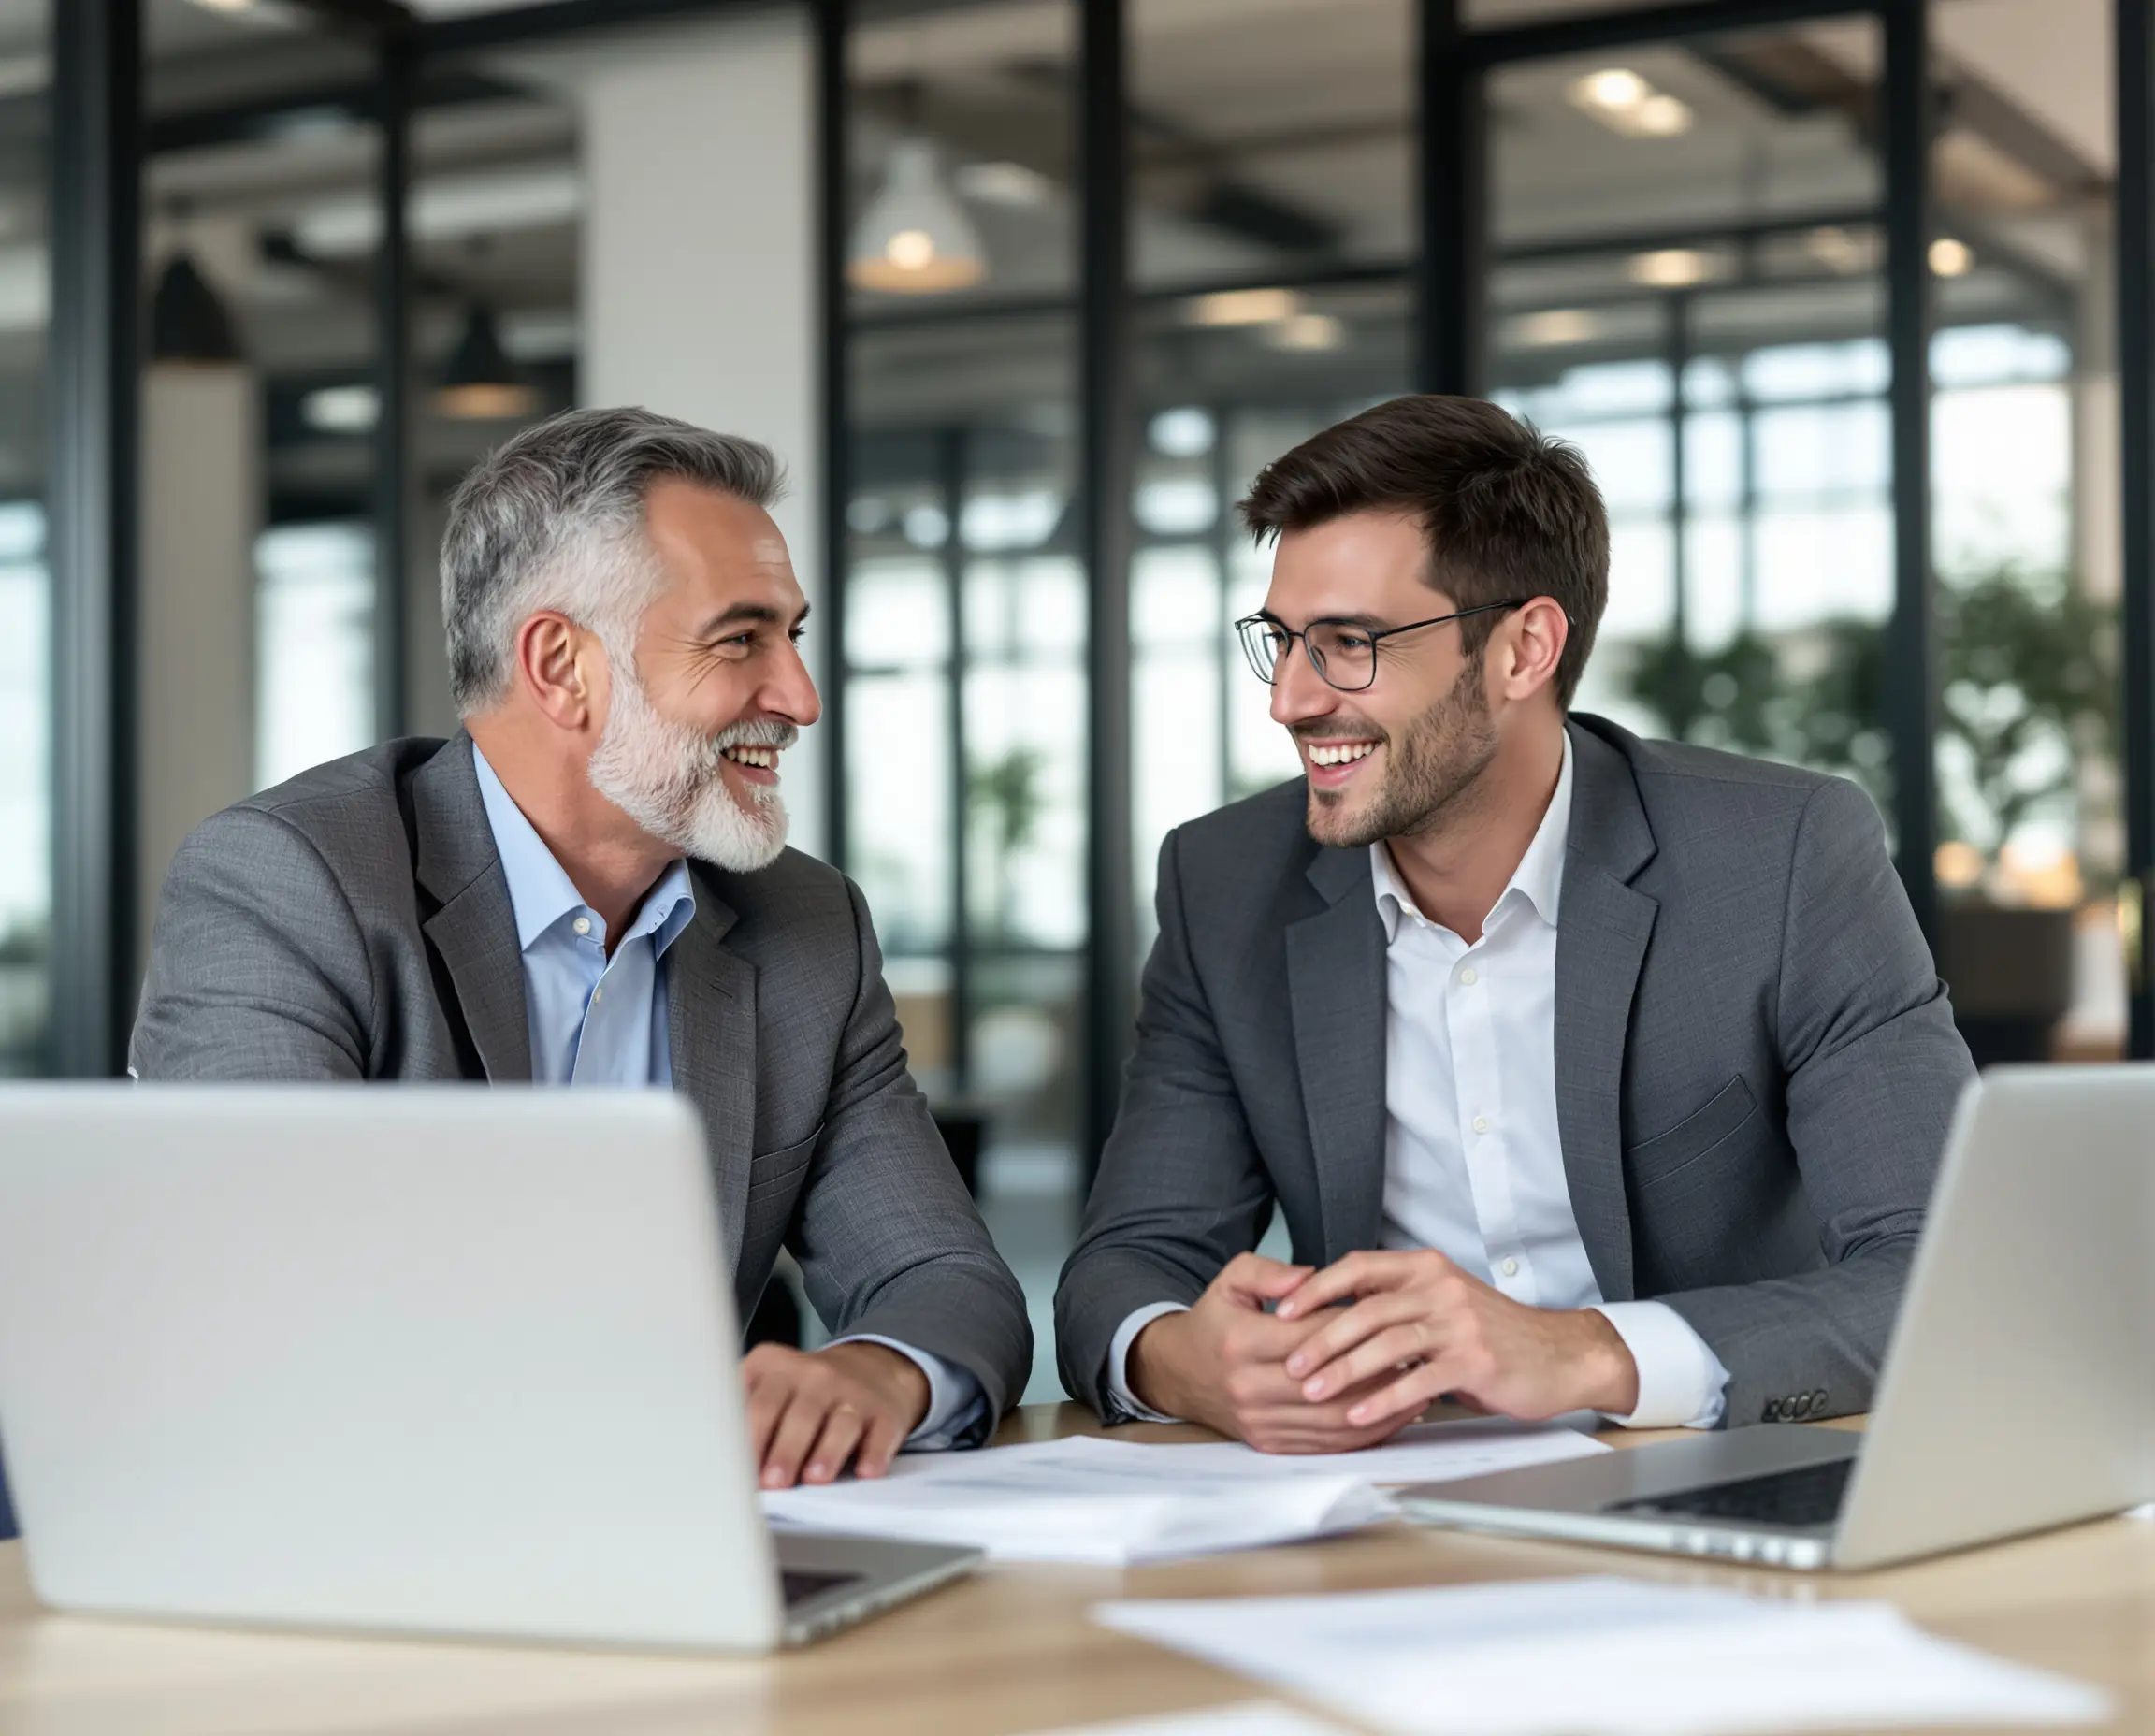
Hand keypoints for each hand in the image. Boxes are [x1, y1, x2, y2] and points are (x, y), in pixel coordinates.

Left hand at [743, 1341, 930, 1488]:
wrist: (871, 1369)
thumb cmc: (805, 1391)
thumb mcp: (769, 1385)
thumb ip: (741, 1413)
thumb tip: (714, 1461)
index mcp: (776, 1366)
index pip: (758, 1403)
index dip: (747, 1439)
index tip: (737, 1470)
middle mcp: (816, 1375)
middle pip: (799, 1414)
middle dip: (784, 1450)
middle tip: (773, 1482)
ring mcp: (855, 1392)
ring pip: (840, 1422)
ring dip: (827, 1451)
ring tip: (815, 1478)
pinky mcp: (885, 1413)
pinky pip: (880, 1433)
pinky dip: (874, 1453)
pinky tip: (867, 1470)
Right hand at [1126, 1254, 1414, 1453]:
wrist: (1180, 1372)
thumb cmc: (1216, 1321)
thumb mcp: (1231, 1280)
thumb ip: (1271, 1271)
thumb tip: (1312, 1275)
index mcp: (1241, 1342)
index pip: (1311, 1336)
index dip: (1353, 1326)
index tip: (1387, 1314)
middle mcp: (1249, 1387)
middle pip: (1328, 1383)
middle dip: (1375, 1368)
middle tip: (1413, 1350)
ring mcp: (1260, 1422)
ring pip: (1333, 1420)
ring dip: (1379, 1406)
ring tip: (1415, 1383)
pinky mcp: (1270, 1444)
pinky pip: (1326, 1444)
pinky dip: (1365, 1433)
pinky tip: (1392, 1414)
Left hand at [1275, 1250, 1638, 1428]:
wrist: (1559, 1354)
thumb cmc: (1494, 1332)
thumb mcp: (1444, 1299)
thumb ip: (1398, 1298)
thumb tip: (1336, 1308)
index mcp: (1426, 1268)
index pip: (1359, 1267)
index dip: (1317, 1287)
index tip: (1284, 1310)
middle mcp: (1440, 1287)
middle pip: (1366, 1308)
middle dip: (1321, 1337)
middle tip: (1290, 1362)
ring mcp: (1458, 1323)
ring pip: (1387, 1342)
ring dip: (1344, 1368)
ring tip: (1312, 1390)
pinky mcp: (1474, 1360)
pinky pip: (1416, 1380)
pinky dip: (1382, 1398)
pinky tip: (1357, 1414)